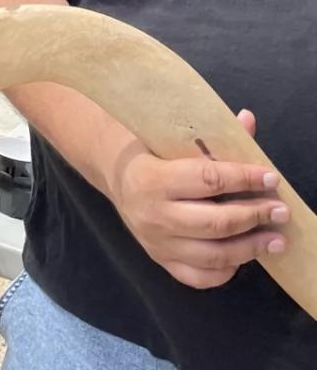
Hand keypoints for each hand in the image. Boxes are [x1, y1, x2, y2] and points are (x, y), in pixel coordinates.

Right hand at [106, 110, 288, 289]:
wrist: (116, 178)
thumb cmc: (149, 153)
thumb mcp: (172, 140)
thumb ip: (212, 136)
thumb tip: (248, 120)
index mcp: (152, 178)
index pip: (208, 180)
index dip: (243, 179)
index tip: (271, 178)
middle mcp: (153, 214)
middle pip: (215, 223)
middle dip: (254, 216)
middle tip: (280, 211)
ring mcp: (157, 242)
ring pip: (214, 254)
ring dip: (251, 248)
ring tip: (276, 239)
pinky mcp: (161, 261)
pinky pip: (201, 277)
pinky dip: (227, 270)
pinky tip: (243, 256)